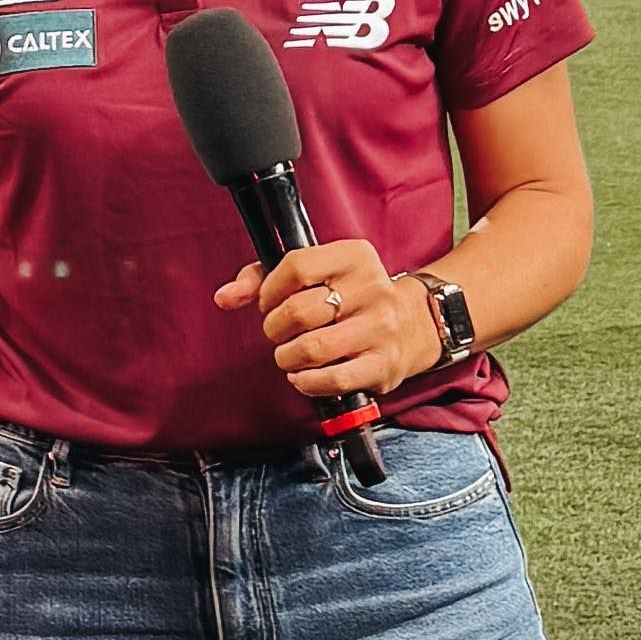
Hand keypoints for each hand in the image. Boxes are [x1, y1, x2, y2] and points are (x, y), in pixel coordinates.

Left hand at [213, 236, 432, 403]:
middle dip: (274, 328)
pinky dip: (306, 383)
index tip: (268, 303)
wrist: (415, 325)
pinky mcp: (383, 364)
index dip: (268, 291)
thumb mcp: (316, 273)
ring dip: (287, 357)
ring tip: (289, 355)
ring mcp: (381, 328)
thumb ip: (263, 277)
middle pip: (298, 312)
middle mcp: (372, 288)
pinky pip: (333, 380)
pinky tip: (303, 376)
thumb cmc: (352, 297)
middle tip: (279, 333)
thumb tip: (224, 297)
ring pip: (312, 349)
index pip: (294, 267)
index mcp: (354, 256)